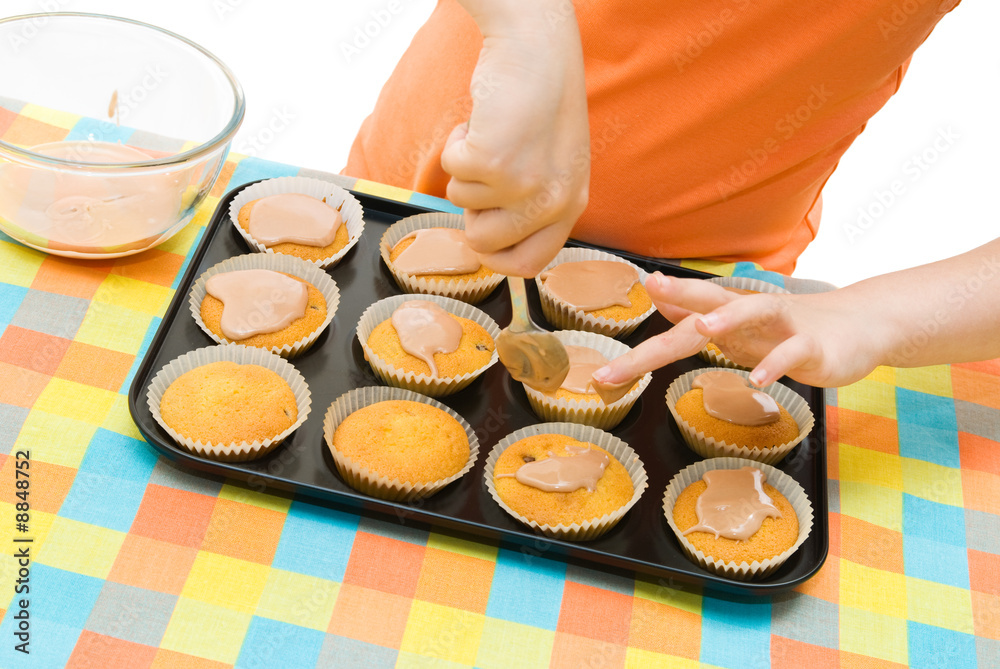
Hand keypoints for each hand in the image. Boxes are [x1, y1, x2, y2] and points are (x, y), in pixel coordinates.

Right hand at [441, 0, 589, 276]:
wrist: (536, 51)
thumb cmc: (539, 102)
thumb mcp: (553, 164)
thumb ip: (533, 205)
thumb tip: (488, 244)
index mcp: (570, 205)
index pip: (529, 265)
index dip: (496, 257)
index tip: (482, 234)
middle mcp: (551, 202)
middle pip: (484, 243)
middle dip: (471, 210)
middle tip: (486, 171)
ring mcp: (522, 185)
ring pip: (461, 201)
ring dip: (466, 166)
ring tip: (494, 133)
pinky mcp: (492, 163)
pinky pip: (451, 170)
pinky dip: (456, 142)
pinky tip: (483, 121)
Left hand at [593, 273, 887, 387]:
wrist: (861, 325)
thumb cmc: (789, 329)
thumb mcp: (739, 325)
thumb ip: (699, 313)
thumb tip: (658, 297)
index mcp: (727, 314)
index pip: (681, 318)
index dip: (647, 332)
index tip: (612, 341)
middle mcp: (750, 313)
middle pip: (708, 304)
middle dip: (677, 297)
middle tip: (651, 288)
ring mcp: (782, 326)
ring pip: (754, 313)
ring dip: (728, 319)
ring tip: (702, 328)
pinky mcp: (813, 346)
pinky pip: (792, 354)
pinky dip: (775, 365)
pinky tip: (758, 380)